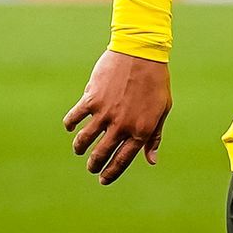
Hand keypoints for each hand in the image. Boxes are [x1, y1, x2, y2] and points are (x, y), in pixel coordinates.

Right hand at [63, 50, 171, 184]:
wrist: (141, 52)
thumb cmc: (155, 81)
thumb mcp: (162, 109)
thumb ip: (154, 136)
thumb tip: (151, 160)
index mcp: (141, 130)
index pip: (122, 160)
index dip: (111, 173)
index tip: (103, 180)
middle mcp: (122, 125)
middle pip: (100, 154)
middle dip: (93, 165)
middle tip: (91, 167)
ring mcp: (105, 112)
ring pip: (83, 140)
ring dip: (79, 148)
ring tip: (80, 149)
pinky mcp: (91, 98)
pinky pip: (74, 118)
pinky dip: (70, 124)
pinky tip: (71, 126)